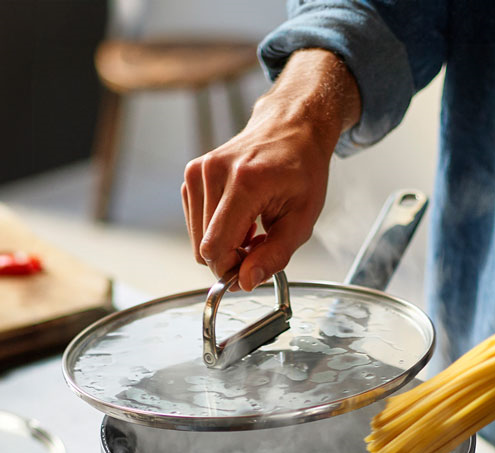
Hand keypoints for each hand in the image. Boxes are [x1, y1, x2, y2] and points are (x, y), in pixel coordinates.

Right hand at [181, 49, 360, 291]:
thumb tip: (245, 281)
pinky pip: (196, 223)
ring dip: (225, 243)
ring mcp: (198, 171)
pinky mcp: (192, 174)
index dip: (230, 270)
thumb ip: (274, 256)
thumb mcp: (302, 220)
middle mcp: (214, 172)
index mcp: (244, 182)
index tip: (251, 270)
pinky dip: (217, 229)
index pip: (215, 246)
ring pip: (198, 239)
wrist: (292, 128)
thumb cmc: (302, 169)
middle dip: (230, 258)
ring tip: (253, 228)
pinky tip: (240, 217)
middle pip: (204, 247)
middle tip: (259, 245)